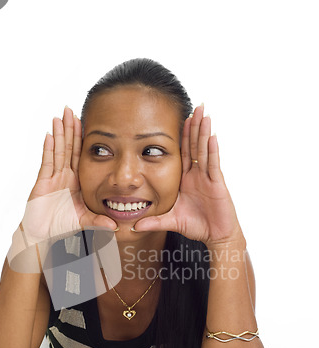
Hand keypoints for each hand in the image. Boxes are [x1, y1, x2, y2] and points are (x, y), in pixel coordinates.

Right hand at [23, 106, 117, 241]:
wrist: (42, 235)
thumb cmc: (60, 227)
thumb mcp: (84, 222)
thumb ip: (99, 222)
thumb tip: (116, 226)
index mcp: (76, 181)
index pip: (80, 155)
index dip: (82, 139)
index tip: (85, 122)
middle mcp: (65, 176)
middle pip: (68, 147)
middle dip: (70, 129)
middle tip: (71, 109)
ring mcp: (53, 178)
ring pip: (58, 151)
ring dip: (59, 133)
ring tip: (60, 116)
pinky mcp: (43, 183)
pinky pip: (47, 163)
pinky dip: (48, 149)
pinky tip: (49, 135)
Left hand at [132, 104, 244, 247]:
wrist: (215, 236)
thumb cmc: (196, 226)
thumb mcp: (170, 221)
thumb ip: (153, 221)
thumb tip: (133, 226)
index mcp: (186, 179)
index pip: (183, 153)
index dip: (182, 136)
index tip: (179, 119)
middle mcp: (197, 175)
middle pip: (195, 146)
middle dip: (194, 126)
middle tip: (194, 107)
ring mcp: (208, 178)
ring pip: (205, 150)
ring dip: (203, 132)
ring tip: (203, 113)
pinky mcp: (217, 184)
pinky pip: (213, 164)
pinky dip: (212, 150)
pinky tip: (212, 135)